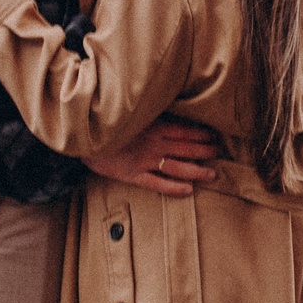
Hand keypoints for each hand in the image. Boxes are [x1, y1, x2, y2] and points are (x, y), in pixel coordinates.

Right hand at [87, 117, 220, 199]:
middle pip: (187, 149)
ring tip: (212, 174)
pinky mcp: (133, 175)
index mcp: (153, 126)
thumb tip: (170, 111)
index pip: (185, 131)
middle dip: (206, 151)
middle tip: (220, 153)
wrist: (81, 135)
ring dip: (197, 171)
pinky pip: (157, 184)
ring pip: (177, 167)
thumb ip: (149, 113)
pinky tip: (188, 191)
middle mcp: (152, 144)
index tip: (216, 136)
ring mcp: (143, 161)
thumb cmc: (106, 122)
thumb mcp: (130, 112)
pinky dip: (173, 188)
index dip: (203, 134)